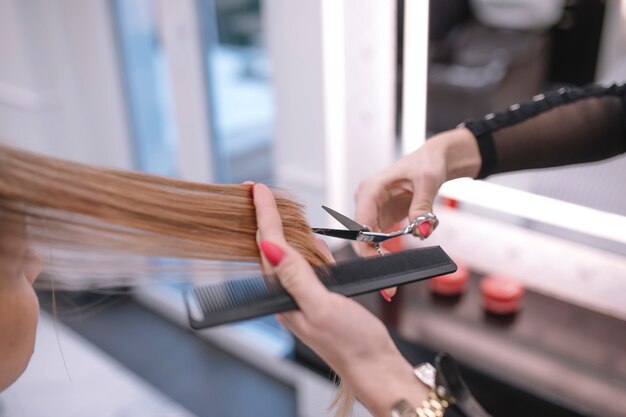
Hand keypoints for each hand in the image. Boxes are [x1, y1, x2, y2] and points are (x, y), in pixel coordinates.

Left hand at [253, 183, 426, 416]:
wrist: (373, 366)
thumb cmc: (351, 343)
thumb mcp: (322, 307)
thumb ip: (296, 277)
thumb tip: (271, 248)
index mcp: (285, 296)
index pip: (269, 246)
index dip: (264, 215)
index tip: (258, 190)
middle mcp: (288, 295)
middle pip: (269, 248)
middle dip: (263, 217)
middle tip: (256, 192)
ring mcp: (301, 295)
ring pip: (286, 254)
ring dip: (280, 229)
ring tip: (271, 206)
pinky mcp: (317, 296)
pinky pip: (304, 265)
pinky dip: (303, 246)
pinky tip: (307, 240)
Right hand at [354, 128, 480, 257]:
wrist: (431, 161)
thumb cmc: (426, 163)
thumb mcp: (428, 182)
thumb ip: (422, 207)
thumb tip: (421, 230)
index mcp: (371, 189)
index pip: (360, 224)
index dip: (366, 247)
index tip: (382, 262)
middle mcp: (366, 200)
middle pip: (361, 236)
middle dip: (376, 254)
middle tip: (395, 274)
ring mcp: (372, 209)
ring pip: (370, 240)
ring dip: (389, 248)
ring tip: (414, 238)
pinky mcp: (381, 217)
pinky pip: (382, 238)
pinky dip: (396, 243)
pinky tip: (414, 232)